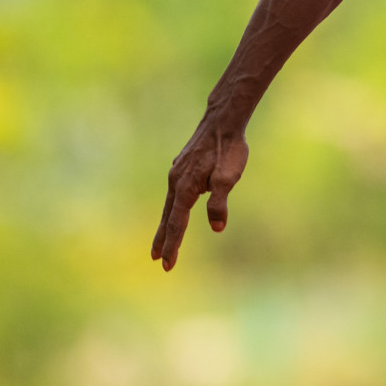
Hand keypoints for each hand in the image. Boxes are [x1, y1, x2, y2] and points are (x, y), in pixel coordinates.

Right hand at [153, 116, 248, 270]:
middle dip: (163, 239)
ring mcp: (177, 173)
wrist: (222, 121)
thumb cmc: (228, 149)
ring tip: (160, 241)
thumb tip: (216, 228)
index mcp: (185, 188)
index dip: (173, 245)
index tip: (168, 264)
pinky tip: (175, 208)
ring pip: (169, 204)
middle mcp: (176, 181)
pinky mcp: (182, 166)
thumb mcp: (229, 177)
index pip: (177, 223)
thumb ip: (220, 203)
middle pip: (167, 217)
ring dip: (165, 224)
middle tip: (156, 259)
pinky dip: (171, 207)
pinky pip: (174, 192)